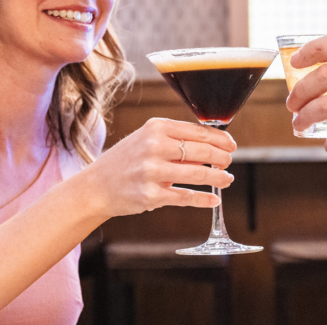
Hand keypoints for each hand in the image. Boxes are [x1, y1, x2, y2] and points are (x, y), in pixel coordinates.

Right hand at [88, 118, 236, 216]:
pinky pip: (186, 197)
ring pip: (198, 173)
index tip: (231, 145)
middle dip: (222, 158)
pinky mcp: (151, 195)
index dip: (220, 139)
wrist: (96, 187)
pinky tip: (214, 199)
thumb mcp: (147, 140)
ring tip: (227, 179)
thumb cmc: (126, 161)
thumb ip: (176, 141)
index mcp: (156, 128)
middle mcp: (154, 147)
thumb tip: (213, 147)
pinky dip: (204, 199)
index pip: (198, 131)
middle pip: (202, 151)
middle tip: (229, 162)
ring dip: (218, 177)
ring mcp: (153, 172)